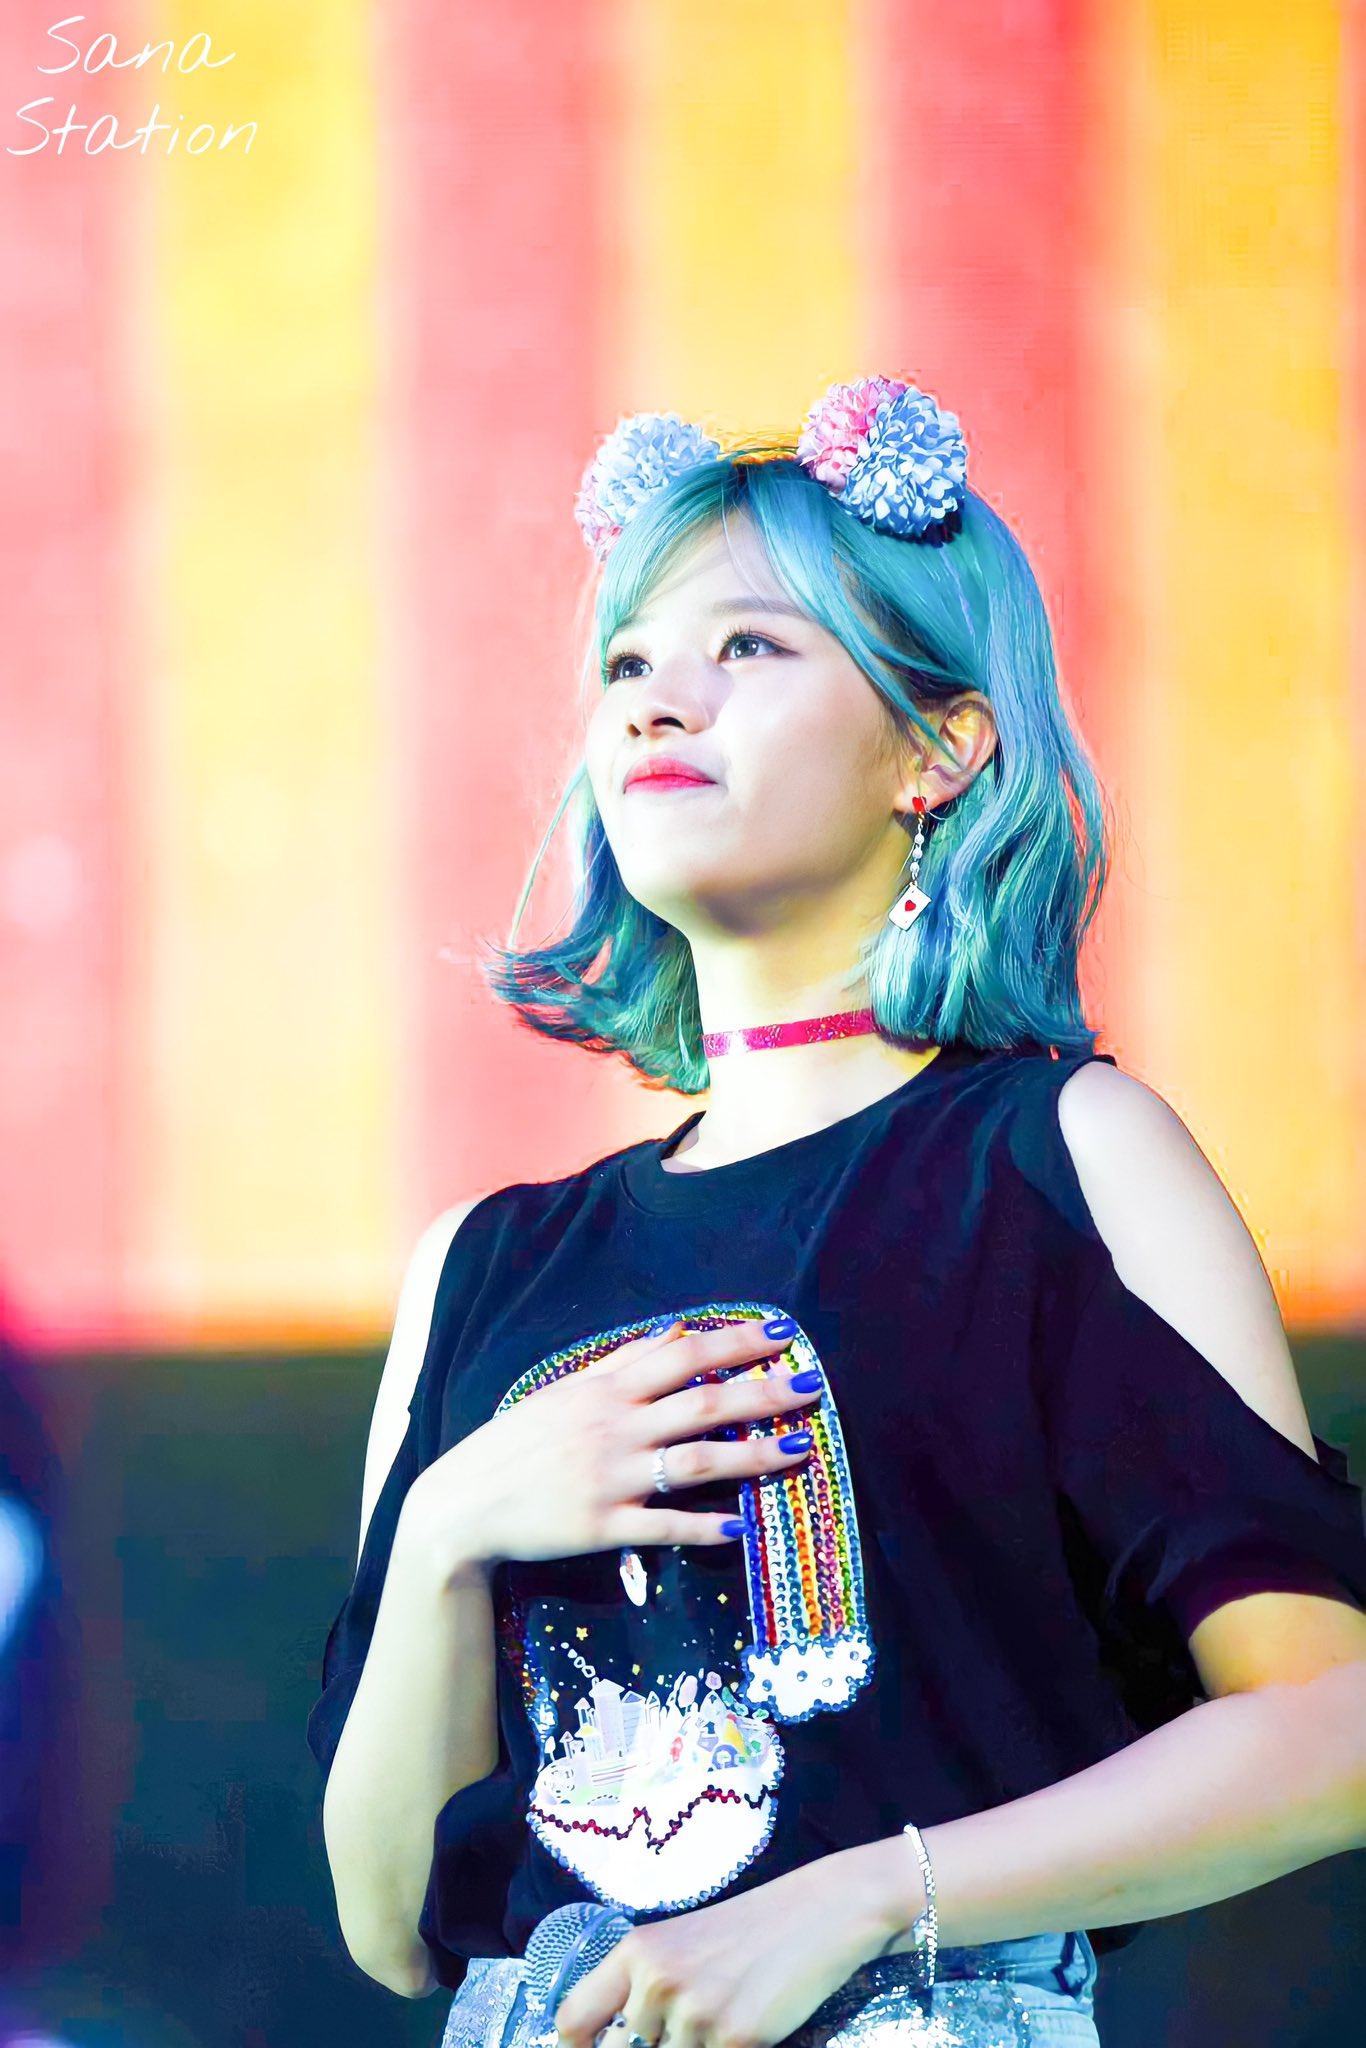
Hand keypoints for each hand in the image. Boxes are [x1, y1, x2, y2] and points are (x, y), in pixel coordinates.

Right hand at [408, 1314, 823, 1574]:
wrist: (464, 1504)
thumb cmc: (517, 1442)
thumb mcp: (566, 1389)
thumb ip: (624, 1359)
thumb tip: (678, 1328)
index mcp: (606, 1390)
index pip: (683, 1356)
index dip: (736, 1344)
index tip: (783, 1333)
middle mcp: (614, 1429)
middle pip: (702, 1405)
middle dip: (763, 1394)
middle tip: (814, 1385)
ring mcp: (611, 1479)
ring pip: (696, 1464)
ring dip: (753, 1456)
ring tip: (800, 1449)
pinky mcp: (603, 1527)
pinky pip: (663, 1525)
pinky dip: (703, 1526)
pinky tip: (742, 1526)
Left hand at [552, 1850, 907, 2047]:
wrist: (822, 1912)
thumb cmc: (751, 1930)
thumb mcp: (684, 1945)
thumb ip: (645, 1989)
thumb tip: (621, 2042)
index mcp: (637, 1950)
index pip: (573, 2019)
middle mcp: (658, 1979)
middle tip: (685, 2030)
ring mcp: (695, 2011)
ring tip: (725, 2012)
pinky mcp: (735, 2037)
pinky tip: (748, 2025)